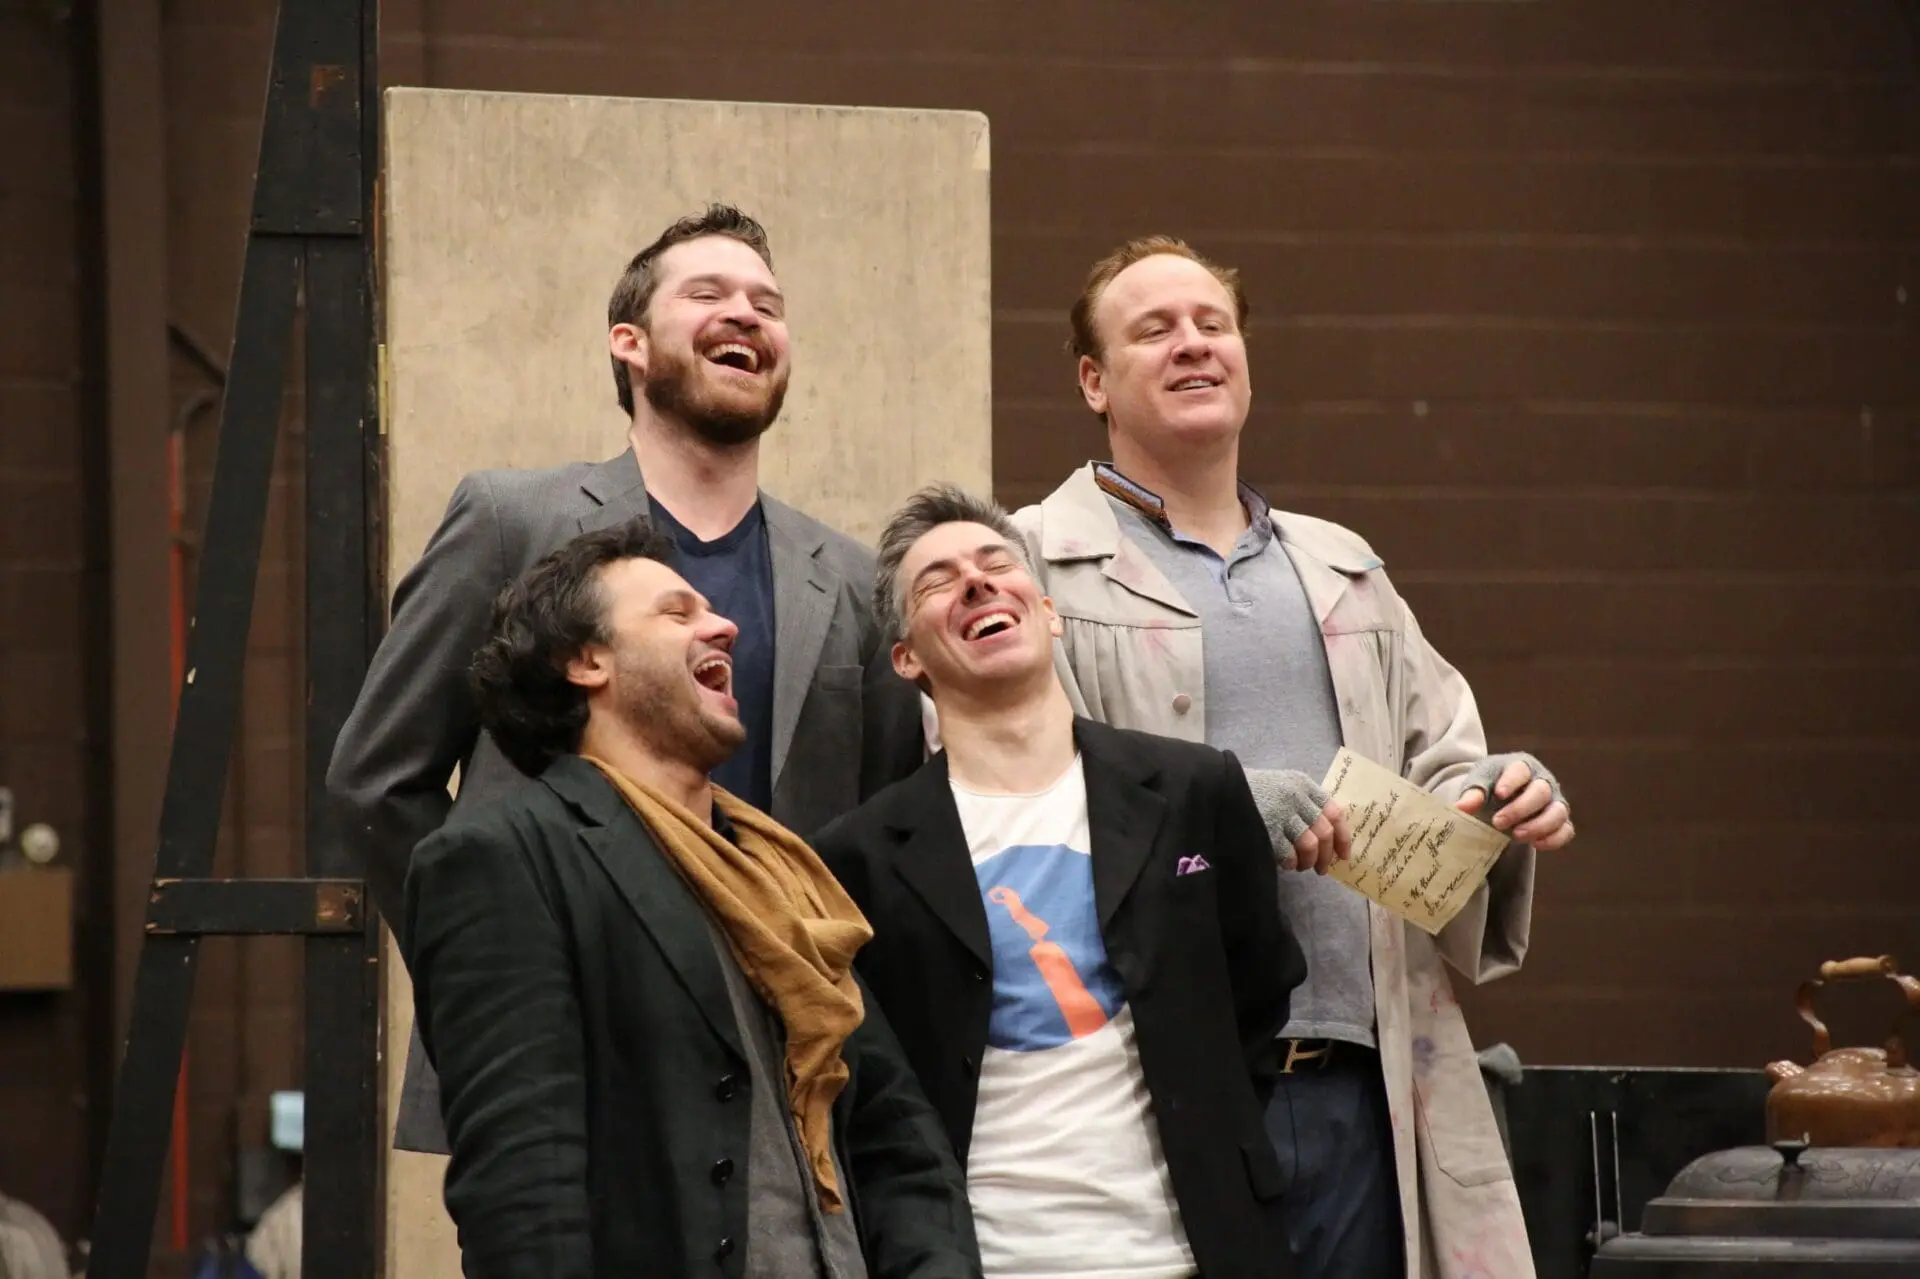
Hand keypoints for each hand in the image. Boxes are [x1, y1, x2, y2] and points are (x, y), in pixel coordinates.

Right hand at [1244, 769, 1353, 873]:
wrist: (1218, 787)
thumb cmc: (1252, 788)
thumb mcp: (1282, 784)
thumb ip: (1304, 801)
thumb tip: (1327, 835)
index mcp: (1303, 784)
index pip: (1335, 812)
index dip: (1343, 837)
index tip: (1343, 854)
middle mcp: (1296, 797)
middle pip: (1325, 832)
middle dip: (1327, 855)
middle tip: (1322, 869)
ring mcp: (1281, 814)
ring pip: (1310, 845)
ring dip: (1310, 861)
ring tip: (1302, 867)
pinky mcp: (1266, 830)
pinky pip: (1289, 853)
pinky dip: (1291, 862)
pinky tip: (1286, 864)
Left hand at [1456, 752, 1573, 850]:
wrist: (1501, 801)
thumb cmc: (1491, 787)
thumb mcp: (1479, 785)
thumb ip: (1473, 793)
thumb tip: (1461, 807)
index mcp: (1522, 766)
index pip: (1521, 770)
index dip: (1511, 781)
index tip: (1499, 794)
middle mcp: (1543, 781)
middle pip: (1541, 791)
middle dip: (1520, 809)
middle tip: (1498, 822)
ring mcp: (1555, 801)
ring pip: (1558, 811)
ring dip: (1539, 825)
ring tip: (1516, 836)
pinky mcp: (1560, 821)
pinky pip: (1566, 830)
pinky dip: (1554, 839)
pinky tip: (1536, 844)